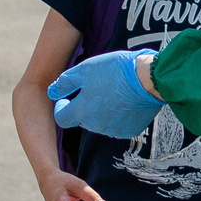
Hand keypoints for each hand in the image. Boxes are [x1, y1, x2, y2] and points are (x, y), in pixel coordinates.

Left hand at [49, 49, 164, 138]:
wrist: (149, 79)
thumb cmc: (114, 71)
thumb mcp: (84, 70)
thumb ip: (64, 83)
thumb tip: (51, 92)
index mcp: (81, 112)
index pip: (62, 118)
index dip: (61, 108)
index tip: (66, 99)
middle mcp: (95, 126)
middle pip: (83, 119)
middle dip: (84, 106)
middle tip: (95, 86)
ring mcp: (114, 130)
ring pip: (101, 122)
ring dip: (101, 110)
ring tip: (113, 90)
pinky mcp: (131, 130)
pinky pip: (119, 124)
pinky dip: (118, 114)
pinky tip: (125, 100)